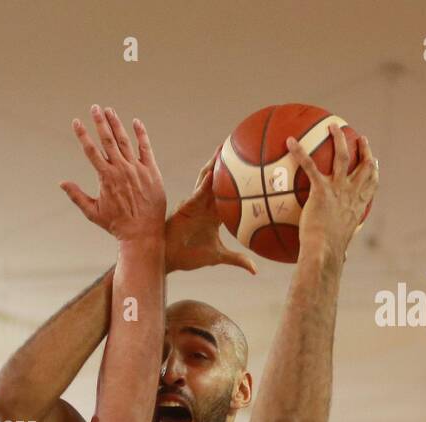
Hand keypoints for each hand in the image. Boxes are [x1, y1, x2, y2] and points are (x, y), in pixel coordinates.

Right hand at [60, 105, 165, 242]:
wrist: (142, 232)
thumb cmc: (116, 224)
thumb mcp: (92, 212)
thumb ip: (77, 196)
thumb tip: (62, 183)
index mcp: (105, 177)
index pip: (90, 150)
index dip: (82, 135)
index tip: (76, 121)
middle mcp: (120, 169)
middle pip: (107, 140)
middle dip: (99, 122)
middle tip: (94, 107)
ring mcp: (137, 168)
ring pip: (125, 140)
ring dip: (116, 124)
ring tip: (109, 110)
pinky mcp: (151, 171)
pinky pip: (146, 148)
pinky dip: (141, 134)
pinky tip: (136, 122)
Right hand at [165, 152, 256, 274]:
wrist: (170, 259)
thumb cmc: (189, 257)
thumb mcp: (218, 256)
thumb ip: (237, 259)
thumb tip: (255, 270)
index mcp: (215, 215)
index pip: (231, 195)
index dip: (240, 182)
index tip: (252, 170)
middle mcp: (207, 206)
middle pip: (220, 181)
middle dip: (227, 164)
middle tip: (239, 147)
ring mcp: (197, 204)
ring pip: (208, 181)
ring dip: (215, 165)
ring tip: (224, 148)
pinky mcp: (187, 206)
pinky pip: (198, 192)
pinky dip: (205, 182)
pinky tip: (213, 171)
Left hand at [286, 125, 378, 261]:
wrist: (324, 250)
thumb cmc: (330, 254)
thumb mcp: (340, 250)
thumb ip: (342, 251)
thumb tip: (342, 262)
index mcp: (358, 206)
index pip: (371, 184)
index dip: (374, 170)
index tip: (374, 161)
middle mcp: (352, 193)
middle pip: (363, 165)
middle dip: (364, 150)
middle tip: (361, 139)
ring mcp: (338, 189)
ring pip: (342, 156)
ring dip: (339, 139)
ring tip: (333, 126)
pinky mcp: (321, 189)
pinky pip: (309, 165)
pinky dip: (299, 152)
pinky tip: (290, 141)